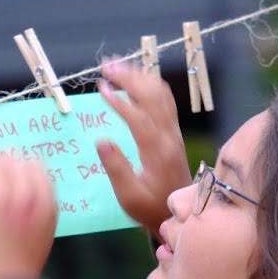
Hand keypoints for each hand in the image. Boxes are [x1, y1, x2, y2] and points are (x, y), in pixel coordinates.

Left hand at [0, 149, 56, 278]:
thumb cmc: (15, 271)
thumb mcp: (40, 235)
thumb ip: (34, 207)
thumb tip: (15, 182)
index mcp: (47, 205)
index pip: (33, 165)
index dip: (15, 168)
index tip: (2, 181)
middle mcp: (27, 196)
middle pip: (11, 159)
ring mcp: (0, 199)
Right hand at [95, 58, 192, 235]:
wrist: (177, 212)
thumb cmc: (150, 207)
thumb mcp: (129, 196)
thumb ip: (116, 168)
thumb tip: (102, 141)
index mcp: (156, 151)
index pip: (138, 117)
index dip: (119, 100)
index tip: (100, 88)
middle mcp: (168, 137)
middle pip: (152, 97)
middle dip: (129, 78)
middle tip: (107, 66)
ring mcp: (173, 133)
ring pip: (161, 95)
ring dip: (140, 77)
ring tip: (118, 67)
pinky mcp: (173, 133)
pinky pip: (166, 101)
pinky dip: (151, 85)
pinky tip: (138, 80)